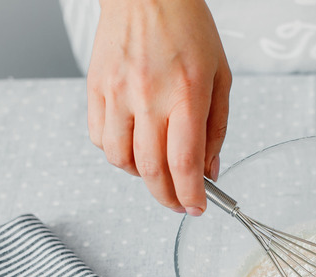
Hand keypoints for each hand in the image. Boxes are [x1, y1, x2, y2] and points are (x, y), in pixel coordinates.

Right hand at [88, 0, 231, 214]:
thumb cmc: (188, 29)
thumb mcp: (220, 77)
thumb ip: (216, 128)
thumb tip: (210, 170)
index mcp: (186, 94)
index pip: (185, 163)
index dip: (191, 194)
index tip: (197, 208)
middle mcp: (148, 97)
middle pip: (151, 170)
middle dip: (167, 197)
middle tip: (179, 204)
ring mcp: (117, 94)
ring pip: (121, 160)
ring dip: (141, 177)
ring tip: (157, 170)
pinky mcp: (95, 89)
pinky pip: (99, 139)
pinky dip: (117, 154)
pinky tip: (134, 145)